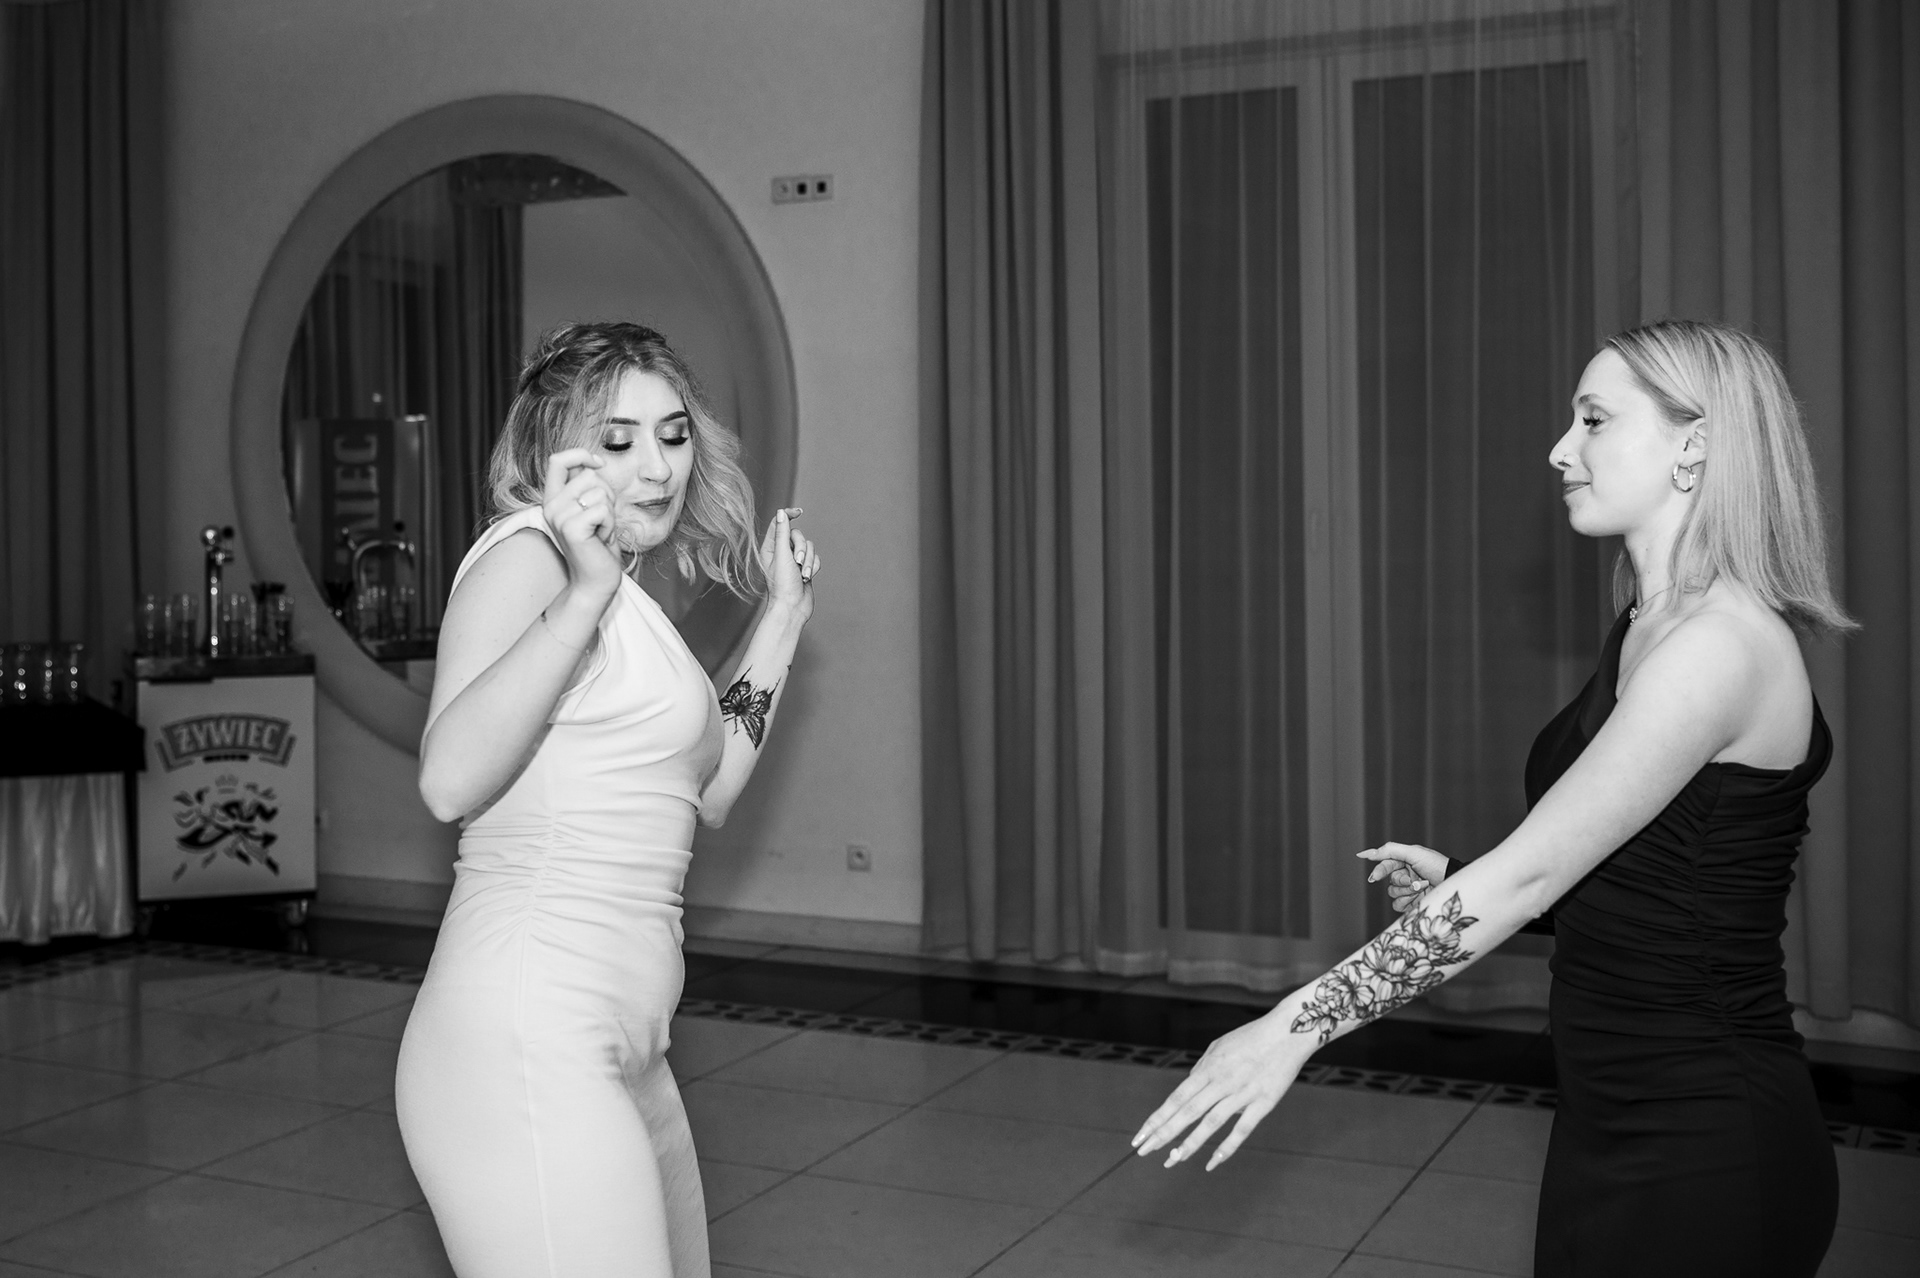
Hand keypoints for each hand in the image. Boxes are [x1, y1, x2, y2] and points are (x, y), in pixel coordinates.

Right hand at [540, 448, 621, 599]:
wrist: (595, 580)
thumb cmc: (597, 545)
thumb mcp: (590, 509)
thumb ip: (587, 487)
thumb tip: (594, 463)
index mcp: (552, 498)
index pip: (558, 460)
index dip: (581, 455)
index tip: (599, 464)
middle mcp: (551, 506)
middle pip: (589, 475)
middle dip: (607, 495)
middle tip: (601, 520)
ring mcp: (559, 517)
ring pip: (600, 492)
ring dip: (610, 512)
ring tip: (600, 531)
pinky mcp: (572, 528)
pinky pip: (603, 510)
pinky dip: (610, 524)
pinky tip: (602, 539)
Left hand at [759, 507, 818, 620]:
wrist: (793, 608)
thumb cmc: (783, 585)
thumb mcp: (782, 556)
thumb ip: (782, 533)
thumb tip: (781, 513)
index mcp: (770, 548)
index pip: (779, 523)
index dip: (788, 515)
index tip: (799, 512)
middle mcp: (781, 552)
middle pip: (797, 535)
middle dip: (801, 548)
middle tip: (797, 562)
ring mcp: (794, 560)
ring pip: (808, 546)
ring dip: (808, 561)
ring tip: (803, 575)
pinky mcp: (805, 567)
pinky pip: (815, 557)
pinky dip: (813, 566)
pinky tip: (808, 577)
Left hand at [1130, 1012, 1311, 1170]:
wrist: (1288, 1031)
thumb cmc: (1251, 1037)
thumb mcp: (1218, 1046)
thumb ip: (1202, 1069)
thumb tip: (1187, 1088)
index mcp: (1208, 1068)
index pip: (1176, 1098)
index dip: (1157, 1118)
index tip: (1140, 1135)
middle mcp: (1221, 1082)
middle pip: (1187, 1112)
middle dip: (1163, 1133)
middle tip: (1144, 1152)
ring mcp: (1242, 1093)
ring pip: (1211, 1123)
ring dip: (1189, 1143)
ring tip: (1172, 1160)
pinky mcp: (1263, 1103)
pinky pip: (1242, 1130)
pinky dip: (1226, 1148)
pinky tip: (1211, 1162)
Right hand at [1356, 841, 1449, 913]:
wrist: (1453, 883)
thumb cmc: (1437, 866)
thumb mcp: (1413, 853)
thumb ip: (1389, 851)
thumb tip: (1366, 853)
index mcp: (1406, 861)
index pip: (1385, 865)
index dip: (1379, 871)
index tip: (1374, 877)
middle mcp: (1407, 875)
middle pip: (1389, 880)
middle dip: (1401, 881)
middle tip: (1413, 880)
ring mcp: (1410, 890)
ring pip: (1392, 893)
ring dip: (1406, 891)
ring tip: (1421, 888)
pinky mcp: (1412, 903)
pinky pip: (1398, 905)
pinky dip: (1406, 902)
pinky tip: (1418, 897)